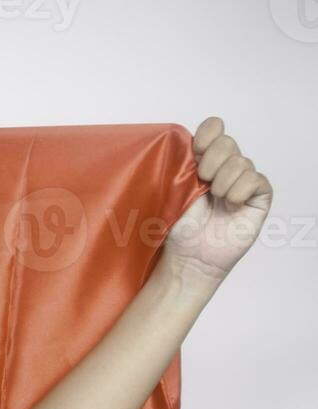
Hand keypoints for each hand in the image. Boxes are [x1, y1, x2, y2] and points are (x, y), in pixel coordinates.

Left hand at [162, 116, 272, 286]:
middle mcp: (225, 168)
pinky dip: (240, 190)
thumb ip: (181, 165)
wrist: (190, 256)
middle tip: (202, 181)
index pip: (214, 128)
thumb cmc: (179, 228)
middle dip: (212, 160)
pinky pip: (256, 179)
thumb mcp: (173, 191)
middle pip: (228, 142)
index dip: (209, 132)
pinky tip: (230, 204)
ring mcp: (243, 182)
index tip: (197, 148)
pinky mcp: (259, 197)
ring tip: (215, 199)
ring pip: (242, 161)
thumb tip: (184, 141)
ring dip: (224, 180)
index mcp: (203, 161)